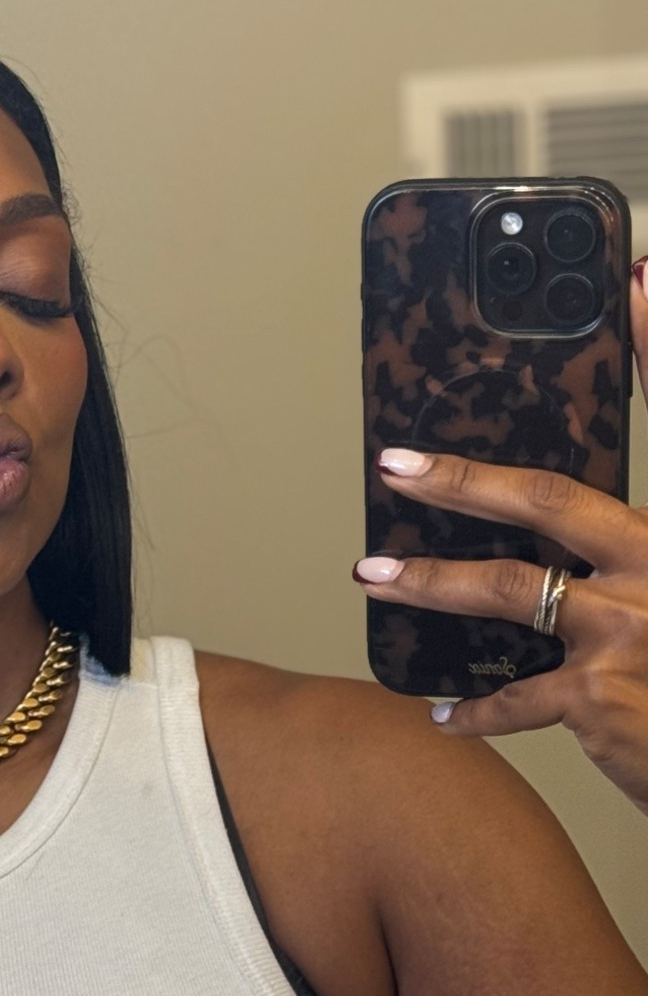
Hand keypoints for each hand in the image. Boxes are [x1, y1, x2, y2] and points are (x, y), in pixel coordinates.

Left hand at [353, 255, 647, 817]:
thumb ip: (631, 558)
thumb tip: (571, 558)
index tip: (636, 281)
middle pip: (549, 498)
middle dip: (461, 478)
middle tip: (395, 465)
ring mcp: (631, 628)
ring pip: (506, 589)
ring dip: (429, 581)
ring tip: (374, 574)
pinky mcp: (600, 696)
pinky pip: (514, 697)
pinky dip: (475, 711)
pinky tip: (444, 715)